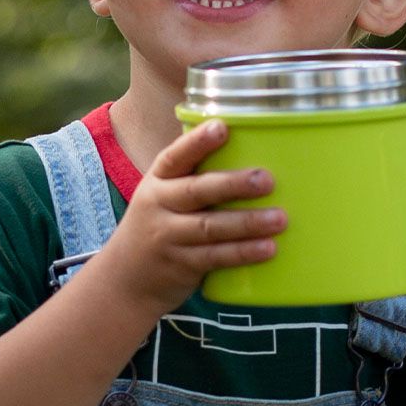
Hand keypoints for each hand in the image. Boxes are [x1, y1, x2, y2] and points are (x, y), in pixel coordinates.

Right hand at [103, 120, 285, 314]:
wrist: (126, 278)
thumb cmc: (161, 223)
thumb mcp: (164, 194)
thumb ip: (196, 175)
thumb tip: (255, 147)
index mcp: (158, 180)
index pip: (175, 157)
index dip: (197, 142)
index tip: (222, 127)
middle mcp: (159, 205)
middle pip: (197, 191)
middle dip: (233, 184)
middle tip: (267, 180)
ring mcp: (168, 237)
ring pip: (209, 227)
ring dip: (247, 223)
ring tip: (280, 218)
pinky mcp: (181, 266)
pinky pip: (215, 257)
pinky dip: (242, 253)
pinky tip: (268, 248)